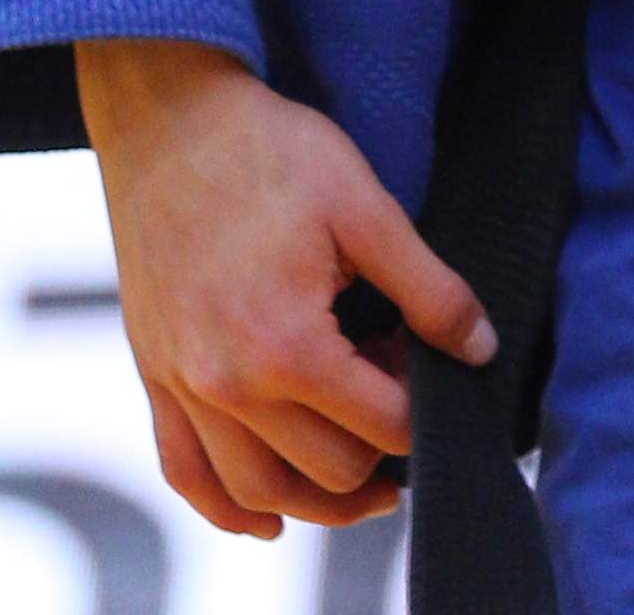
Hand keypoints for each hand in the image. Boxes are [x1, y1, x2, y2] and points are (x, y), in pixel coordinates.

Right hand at [76, 38, 494, 540]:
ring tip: (362, 474)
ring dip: (318, 498)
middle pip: (328, 470)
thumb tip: (477, 349)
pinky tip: (268, 515)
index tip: (427, 360)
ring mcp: (183, 386)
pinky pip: (189, 474)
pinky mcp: (156, 375)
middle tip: (394, 386)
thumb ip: (429, 288)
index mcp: (285, 346)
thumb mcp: (365, 205)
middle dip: (380, 448)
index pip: (383, 426)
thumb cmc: (266, 151)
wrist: (166, 119)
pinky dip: (229, 508)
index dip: (423, 405)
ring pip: (260, 493)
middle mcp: (226, 384)